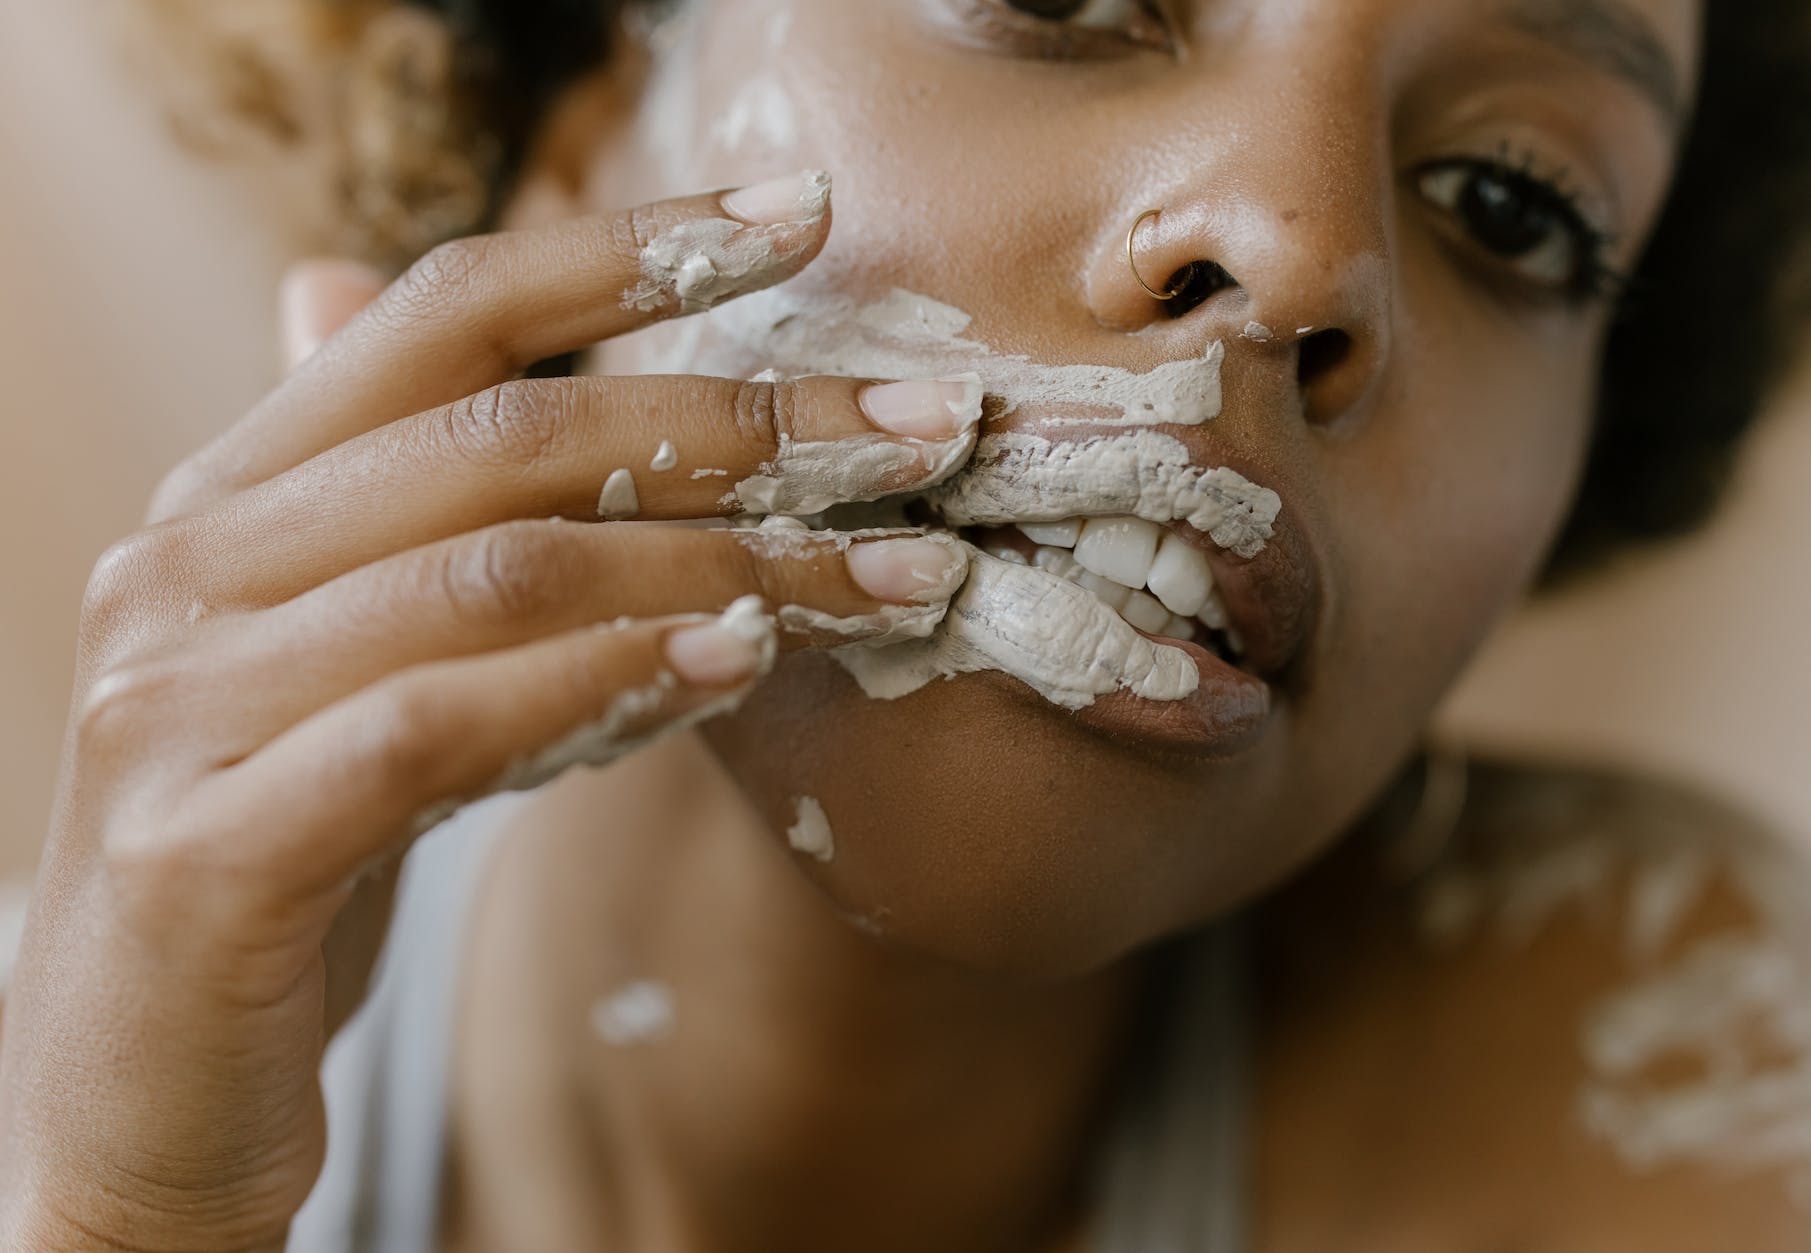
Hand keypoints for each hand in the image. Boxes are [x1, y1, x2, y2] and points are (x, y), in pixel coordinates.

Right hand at [0, 174, 979, 1250]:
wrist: (128, 1098)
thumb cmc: (281, 862)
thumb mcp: (352, 667)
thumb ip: (414, 524)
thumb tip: (455, 346)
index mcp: (237, 499)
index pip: (443, 314)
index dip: (627, 248)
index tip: (800, 215)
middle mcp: (193, 567)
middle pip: (509, 436)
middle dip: (743, 425)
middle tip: (928, 434)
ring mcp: (180, 701)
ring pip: (499, 573)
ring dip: (727, 567)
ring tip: (890, 573)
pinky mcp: (208, 849)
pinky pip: (437, 727)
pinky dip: (603, 682)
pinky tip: (734, 662)